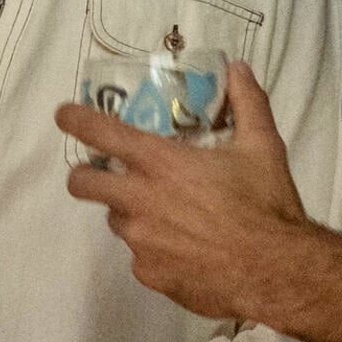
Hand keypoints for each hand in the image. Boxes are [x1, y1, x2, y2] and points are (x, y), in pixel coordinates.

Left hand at [59, 61, 314, 323]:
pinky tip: (188, 250)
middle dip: (86, 175)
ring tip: (173, 215)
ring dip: (132, 213)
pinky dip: (156, 248)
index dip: (76, 120)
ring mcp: (139, 241)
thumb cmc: (267, 205)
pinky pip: (141, 255)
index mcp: (160, 163)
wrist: (277, 272)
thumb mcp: (263, 147)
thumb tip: (237, 69)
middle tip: (106, 174)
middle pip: (83, 183)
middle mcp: (138, 201)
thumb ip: (247, 103)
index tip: (64, 115)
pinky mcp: (148, 273)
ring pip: (117, 221)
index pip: (101, 133)